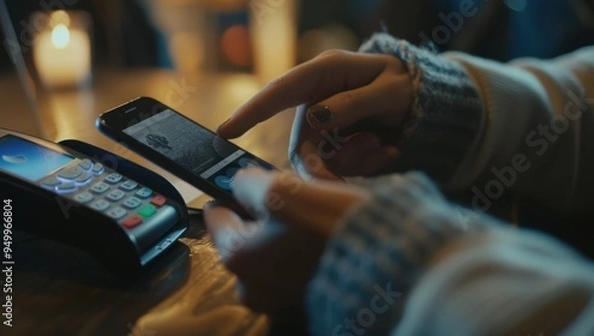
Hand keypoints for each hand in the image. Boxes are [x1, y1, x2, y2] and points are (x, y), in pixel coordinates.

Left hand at [203, 167, 368, 322]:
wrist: (387, 268)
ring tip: (316, 216)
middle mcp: (249, 287)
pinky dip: (301, 253)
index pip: (217, 214)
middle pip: (246, 234)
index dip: (234, 193)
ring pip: (271, 250)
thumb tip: (238, 183)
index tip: (255, 182)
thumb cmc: (329, 226)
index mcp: (237, 257)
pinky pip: (292, 269)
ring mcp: (276, 301)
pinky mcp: (303, 305)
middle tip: (296, 198)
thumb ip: (249, 182)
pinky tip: (323, 239)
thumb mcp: (283, 189)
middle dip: (264, 214)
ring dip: (286, 232)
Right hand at [217, 50, 412, 179]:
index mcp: (324, 73)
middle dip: (323, 164)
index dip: (251, 111)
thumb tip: (316, 119)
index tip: (225, 131)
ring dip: (351, 161)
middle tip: (354, 171)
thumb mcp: (389, 91)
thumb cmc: (408, 86)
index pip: (280, 91)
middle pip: (301, 141)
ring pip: (319, 158)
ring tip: (383, 147)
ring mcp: (326, 121)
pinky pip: (338, 164)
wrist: (423, 98)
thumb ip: (353, 103)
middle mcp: (319, 99)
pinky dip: (363, 164)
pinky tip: (388, 150)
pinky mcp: (336, 140)